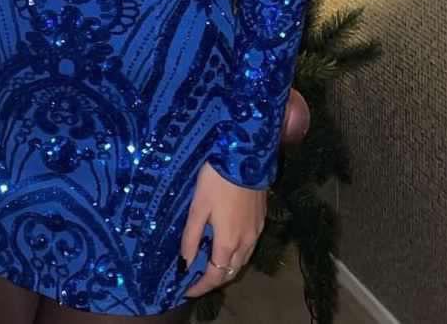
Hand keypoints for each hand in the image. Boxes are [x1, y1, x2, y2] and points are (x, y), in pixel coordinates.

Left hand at [181, 161, 265, 297]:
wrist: (245, 157)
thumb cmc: (217, 181)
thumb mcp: (197, 207)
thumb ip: (191, 236)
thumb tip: (184, 263)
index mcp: (228, 243)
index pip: (215, 276)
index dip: (201, 287)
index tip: (187, 290)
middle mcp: (246, 243)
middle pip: (230, 271)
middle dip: (214, 279)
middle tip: (196, 277)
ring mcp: (256, 232)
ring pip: (242, 260)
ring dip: (226, 267)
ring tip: (209, 262)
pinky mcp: (262, 220)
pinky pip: (249, 246)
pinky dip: (237, 253)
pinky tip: (227, 242)